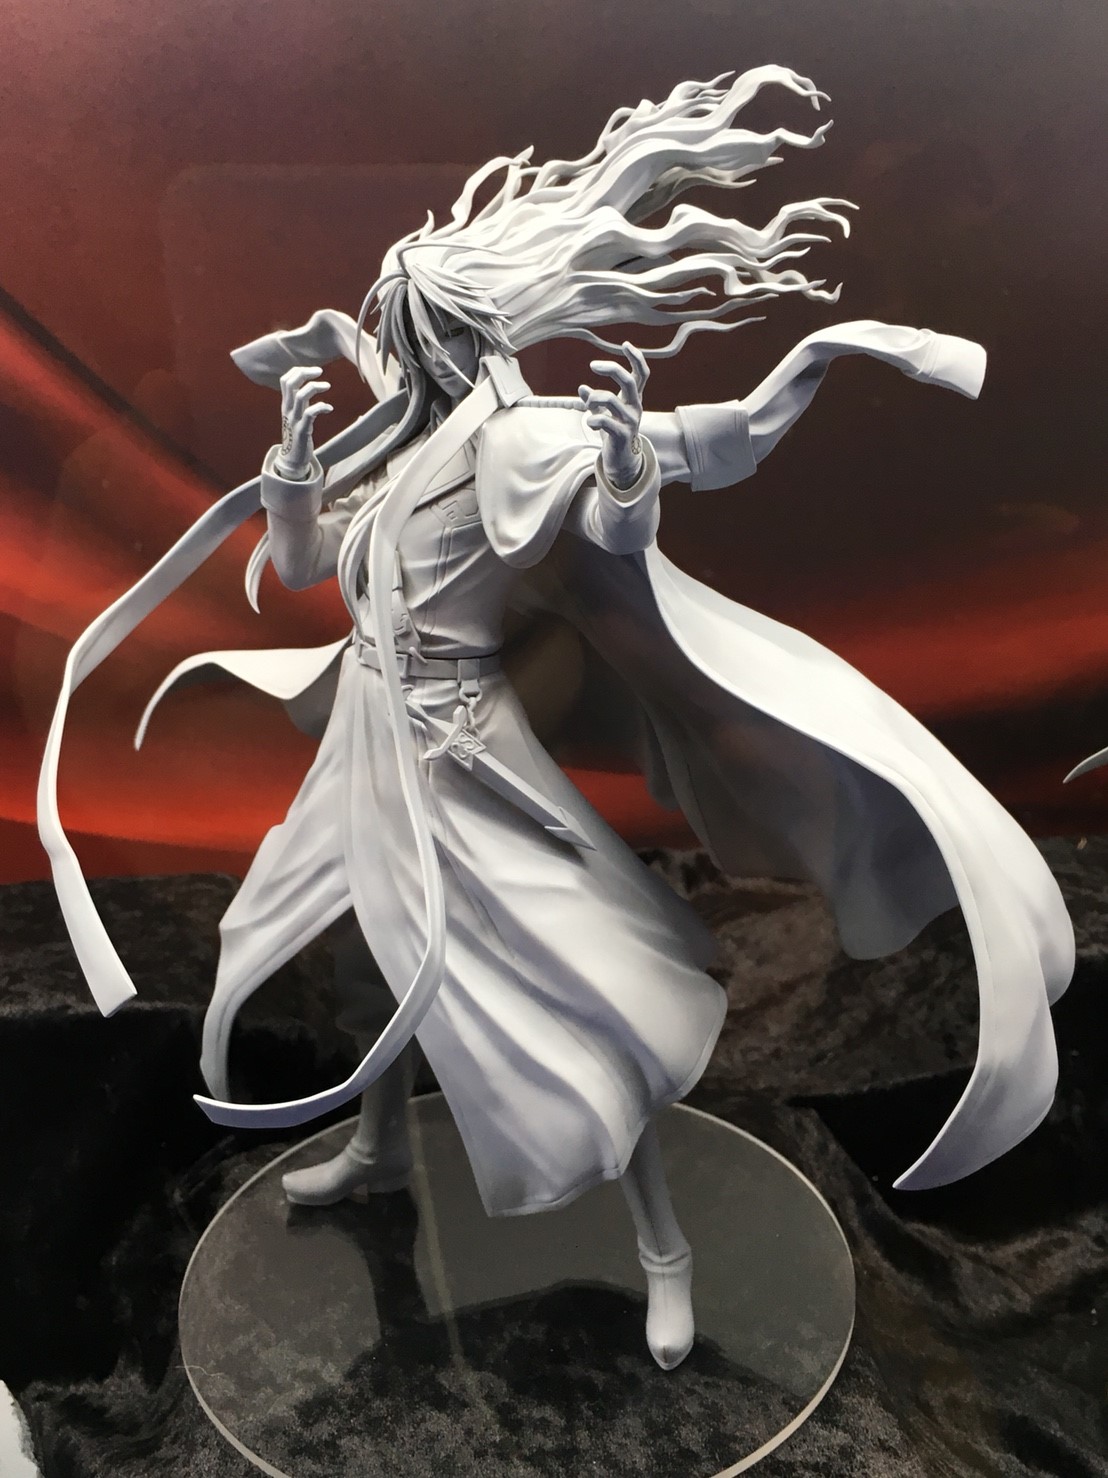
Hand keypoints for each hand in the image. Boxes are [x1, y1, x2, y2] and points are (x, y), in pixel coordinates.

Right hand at [275, 366, 332, 479]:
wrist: (293, 458)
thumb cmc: (298, 434)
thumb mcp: (297, 414)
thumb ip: (300, 400)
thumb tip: (309, 385)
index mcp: (286, 404)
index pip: (285, 380)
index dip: (298, 370)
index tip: (313, 371)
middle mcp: (288, 409)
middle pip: (290, 383)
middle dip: (304, 373)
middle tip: (320, 371)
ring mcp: (294, 420)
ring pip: (300, 396)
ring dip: (314, 387)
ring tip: (327, 386)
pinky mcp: (302, 431)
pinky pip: (309, 414)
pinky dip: (321, 407)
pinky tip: (329, 408)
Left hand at [579, 343, 648, 491]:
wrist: (621, 460)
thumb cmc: (613, 432)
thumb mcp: (604, 413)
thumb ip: (595, 400)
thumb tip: (582, 388)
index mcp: (633, 398)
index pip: (641, 374)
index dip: (636, 358)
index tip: (625, 344)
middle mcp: (635, 407)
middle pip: (627, 381)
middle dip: (610, 368)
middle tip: (592, 365)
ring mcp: (630, 421)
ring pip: (610, 399)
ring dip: (593, 398)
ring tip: (588, 404)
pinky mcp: (622, 435)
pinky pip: (604, 421)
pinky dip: (592, 419)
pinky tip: (591, 423)